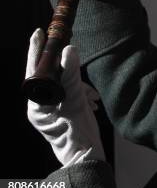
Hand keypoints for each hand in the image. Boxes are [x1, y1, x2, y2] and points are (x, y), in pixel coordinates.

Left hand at [25, 29, 104, 166]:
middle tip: (68, 49)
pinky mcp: (63, 112)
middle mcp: (40, 105)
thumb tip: (68, 49)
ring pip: (64, 85)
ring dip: (79, 85)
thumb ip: (70, 74)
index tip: (39, 32)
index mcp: (37, 103)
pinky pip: (71, 94)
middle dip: (65, 67)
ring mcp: (52, 109)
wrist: (86, 155)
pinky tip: (93, 100)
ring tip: (91, 95)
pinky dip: (83, 93)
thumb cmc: (77, 132)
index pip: (34, 70)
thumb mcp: (75, 99)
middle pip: (50, 76)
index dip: (37, 50)